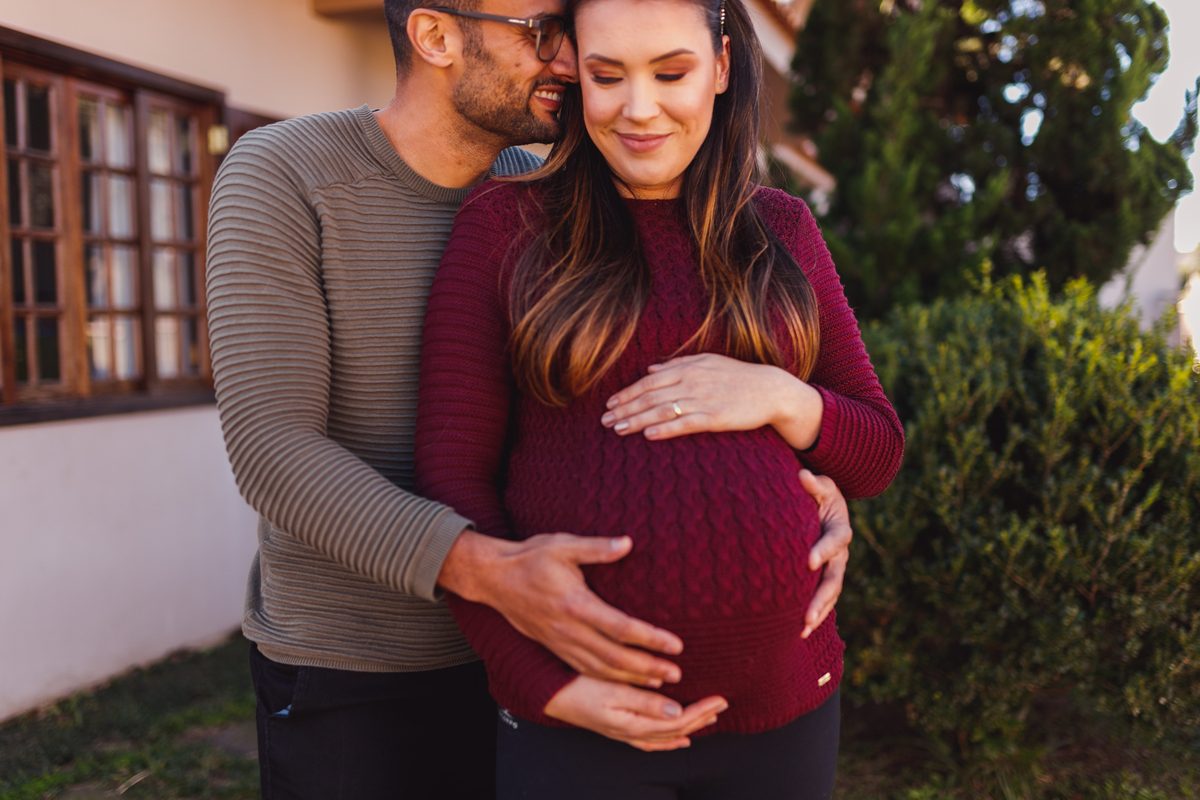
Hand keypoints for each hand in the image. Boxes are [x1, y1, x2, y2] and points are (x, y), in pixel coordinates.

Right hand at [439, 531, 683, 686]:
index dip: (650, 639)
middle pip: (615, 658)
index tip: (675, 645)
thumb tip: (628, 543)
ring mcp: (560, 642)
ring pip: (600, 669)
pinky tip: (624, 682)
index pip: (621, 628)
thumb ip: (597, 547)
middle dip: (647, 668)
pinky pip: (585, 670)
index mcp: (576, 604)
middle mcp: (569, 629)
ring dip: (631, 679)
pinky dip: (608, 680)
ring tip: (658, 683)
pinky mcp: (554, 647)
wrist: (493, 578)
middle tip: (676, 673)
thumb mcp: (564, 545)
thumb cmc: (530, 558)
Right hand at [544, 675, 727, 751]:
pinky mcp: (619, 729)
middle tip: (723, 704)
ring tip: (708, 719)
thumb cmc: (578, 688)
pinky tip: (678, 738)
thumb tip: (676, 710)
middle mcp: (633, 732)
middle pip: (676, 729)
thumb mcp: (613, 691)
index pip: (678, 720)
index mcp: (634, 723)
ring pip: (666, 736)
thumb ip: (645, 701)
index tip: (720, 698)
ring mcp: (626, 733)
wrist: (551, 696)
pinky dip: (670, 740)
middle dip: (701, 717)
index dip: (701, 710)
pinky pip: (653, 740)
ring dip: (690, 727)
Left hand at [601, 353, 823, 449]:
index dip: (627, 393)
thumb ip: (678, 364)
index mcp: (688, 368)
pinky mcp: (715, 417)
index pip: (649, 381)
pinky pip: (684, 424)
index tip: (610, 404)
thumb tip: (650, 367)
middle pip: (650, 396)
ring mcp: (703, 400)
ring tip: (618, 429)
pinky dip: (665, 429)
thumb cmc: (737, 376)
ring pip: (662, 410)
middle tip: (604, 421)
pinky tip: (648, 434)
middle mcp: (691, 382)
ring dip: (637, 420)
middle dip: (625, 409)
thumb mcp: (707, 362)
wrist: (770, 389)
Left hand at [799, 469, 850, 638]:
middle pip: (834, 578)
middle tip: (806, 615)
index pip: (835, 541)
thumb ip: (814, 484)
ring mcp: (834, 568)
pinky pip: (822, 598)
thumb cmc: (818, 492)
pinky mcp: (824, 577)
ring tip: (803, 629)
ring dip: (818, 612)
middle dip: (821, 597)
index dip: (823, 550)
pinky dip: (814, 614)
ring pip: (830, 593)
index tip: (809, 561)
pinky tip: (800, 632)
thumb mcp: (821, 485)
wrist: (824, 505)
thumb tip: (802, 475)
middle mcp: (840, 553)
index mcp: (840, 529)